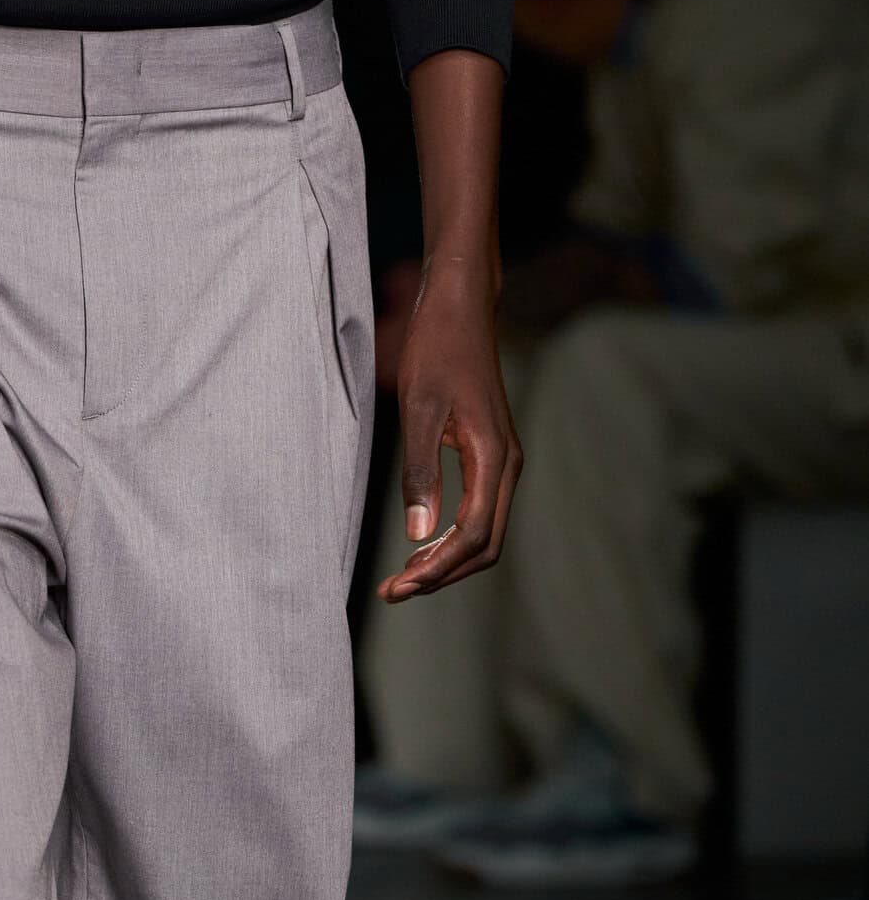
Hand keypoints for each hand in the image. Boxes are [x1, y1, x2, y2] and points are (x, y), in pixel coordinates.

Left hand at [375, 262, 521, 603]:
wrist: (459, 307)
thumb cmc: (435, 350)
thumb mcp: (418, 411)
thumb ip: (419, 473)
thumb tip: (418, 534)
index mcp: (493, 457)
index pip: (473, 536)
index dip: (436, 570)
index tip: (398, 588)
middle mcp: (506, 465)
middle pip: (484, 546)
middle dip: (441, 575)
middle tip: (393, 592)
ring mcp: (502, 461)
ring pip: (484, 534)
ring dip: (446, 561)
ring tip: (402, 578)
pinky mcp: (490, 456)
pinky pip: (480, 513)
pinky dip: (452, 538)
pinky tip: (420, 545)